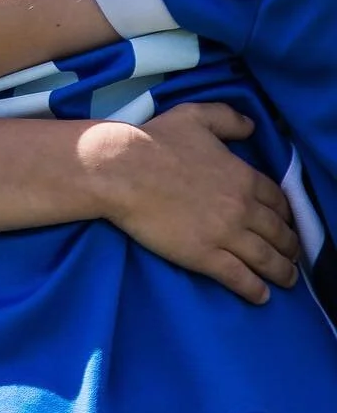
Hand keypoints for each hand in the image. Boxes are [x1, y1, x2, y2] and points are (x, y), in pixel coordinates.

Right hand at [93, 103, 297, 303]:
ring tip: (287, 280)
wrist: (120, 170)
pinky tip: (262, 296)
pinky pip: (239, 278)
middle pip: (279, 233)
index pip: (279, 201)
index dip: (286, 215)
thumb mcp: (194, 116)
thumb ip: (227, 119)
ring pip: (266, 259)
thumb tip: (251, 126)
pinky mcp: (204, 256)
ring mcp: (225, 234)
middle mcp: (243, 208)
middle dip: (290, 246)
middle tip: (292, 255)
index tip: (286, 223)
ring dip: (282, 272)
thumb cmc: (154, 141)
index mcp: (243, 177)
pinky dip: (255, 290)